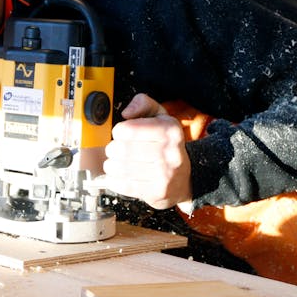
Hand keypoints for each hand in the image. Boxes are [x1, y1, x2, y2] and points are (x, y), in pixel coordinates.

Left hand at [103, 93, 192, 211]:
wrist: (184, 179)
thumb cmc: (166, 145)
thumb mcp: (160, 117)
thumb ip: (143, 103)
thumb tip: (126, 113)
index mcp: (170, 130)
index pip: (127, 129)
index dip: (118, 131)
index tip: (122, 134)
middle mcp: (170, 152)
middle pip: (121, 149)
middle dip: (112, 149)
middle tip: (116, 150)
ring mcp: (165, 175)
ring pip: (119, 168)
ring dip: (111, 165)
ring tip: (116, 163)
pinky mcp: (157, 192)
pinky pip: (123, 185)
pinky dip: (115, 180)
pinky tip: (120, 175)